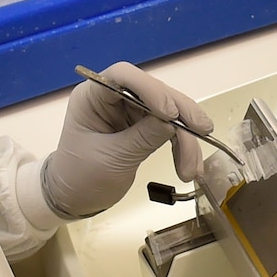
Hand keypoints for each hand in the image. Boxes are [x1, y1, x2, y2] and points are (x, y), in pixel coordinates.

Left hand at [40, 63, 213, 218]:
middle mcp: (113, 98)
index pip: (123, 76)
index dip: (150, 89)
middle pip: (154, 93)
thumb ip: (142, 138)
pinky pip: (169, 130)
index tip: (171, 113)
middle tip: (203, 132)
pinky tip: (192, 166)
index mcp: (93, 96)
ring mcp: (129, 112)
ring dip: (186, 139)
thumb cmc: (80, 178)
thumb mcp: (112, 160)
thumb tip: (173, 122)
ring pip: (168, 113)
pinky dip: (183, 147)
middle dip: (181, 115)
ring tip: (193, 169)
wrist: (74, 199)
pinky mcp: (142, 127)